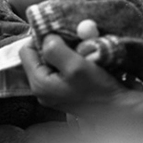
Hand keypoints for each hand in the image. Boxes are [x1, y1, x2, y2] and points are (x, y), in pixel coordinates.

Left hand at [20, 35, 142, 131]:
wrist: (117, 109)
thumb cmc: (97, 89)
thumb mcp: (75, 66)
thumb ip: (55, 50)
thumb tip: (46, 36)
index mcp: (39, 83)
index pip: (25, 51)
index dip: (39, 38)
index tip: (59, 32)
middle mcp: (42, 89)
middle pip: (37, 56)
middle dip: (53, 45)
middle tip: (71, 39)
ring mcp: (53, 91)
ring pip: (50, 62)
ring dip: (63, 51)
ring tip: (79, 48)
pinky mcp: (64, 91)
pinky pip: (60, 69)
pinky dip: (70, 60)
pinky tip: (83, 58)